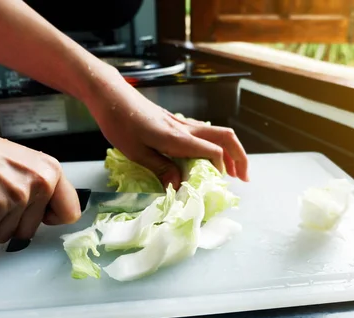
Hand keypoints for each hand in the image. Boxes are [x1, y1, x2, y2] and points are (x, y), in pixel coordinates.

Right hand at [0, 116, 80, 242]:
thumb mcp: (21, 164)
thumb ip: (37, 187)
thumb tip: (47, 214)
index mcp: (50, 170)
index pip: (70, 212)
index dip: (50, 219)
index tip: (38, 217)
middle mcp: (40, 182)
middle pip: (32, 230)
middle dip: (9, 221)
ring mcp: (19, 196)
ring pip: (8, 234)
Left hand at [86, 67, 249, 188]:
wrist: (110, 95)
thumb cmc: (119, 122)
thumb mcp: (135, 152)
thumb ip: (160, 168)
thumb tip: (179, 186)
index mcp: (177, 138)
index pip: (213, 151)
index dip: (220, 169)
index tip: (215, 184)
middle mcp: (186, 129)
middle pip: (226, 137)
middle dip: (240, 157)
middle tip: (243, 178)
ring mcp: (183, 123)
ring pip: (218, 134)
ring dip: (231, 152)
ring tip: (232, 172)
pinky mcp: (177, 123)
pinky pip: (205, 133)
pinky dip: (216, 146)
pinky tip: (209, 158)